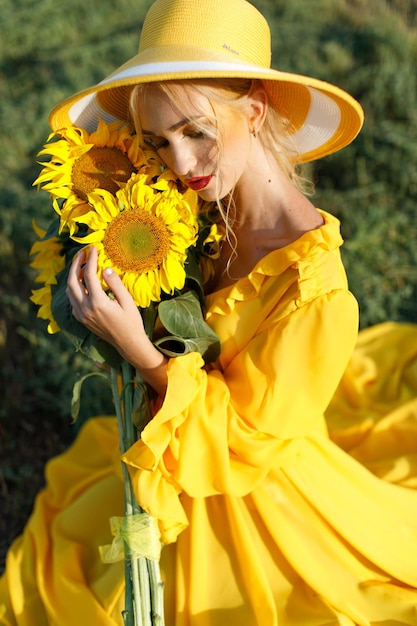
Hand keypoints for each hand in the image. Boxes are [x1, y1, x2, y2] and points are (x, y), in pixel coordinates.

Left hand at [66, 247, 167, 395]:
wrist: (128, 344)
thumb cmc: (132, 322)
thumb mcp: (127, 301)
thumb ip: (115, 284)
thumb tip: (105, 268)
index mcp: (98, 303)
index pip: (89, 274)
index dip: (90, 259)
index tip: (93, 248)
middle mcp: (85, 308)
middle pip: (72, 281)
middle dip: (76, 264)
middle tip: (82, 253)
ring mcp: (81, 314)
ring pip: (69, 290)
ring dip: (73, 276)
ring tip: (82, 265)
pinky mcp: (81, 319)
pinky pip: (72, 299)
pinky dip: (74, 288)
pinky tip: (82, 282)